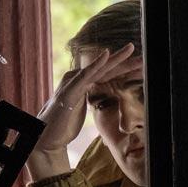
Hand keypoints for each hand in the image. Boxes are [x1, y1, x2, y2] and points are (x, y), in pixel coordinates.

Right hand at [27, 45, 137, 177]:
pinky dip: (96, 65)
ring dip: (115, 58)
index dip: (125, 69)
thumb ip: (90, 98)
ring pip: (98, 69)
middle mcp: (77, 80)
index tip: (142, 65)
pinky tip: (106, 55)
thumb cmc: (64, 125)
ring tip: (131, 48)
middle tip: (139, 49)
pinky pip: (85, 76)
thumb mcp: (81, 108)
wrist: (46, 138)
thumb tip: (104, 97)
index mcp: (83, 84)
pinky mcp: (69, 92)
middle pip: (105, 69)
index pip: (107, 74)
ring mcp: (72, 84)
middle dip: (124, 60)